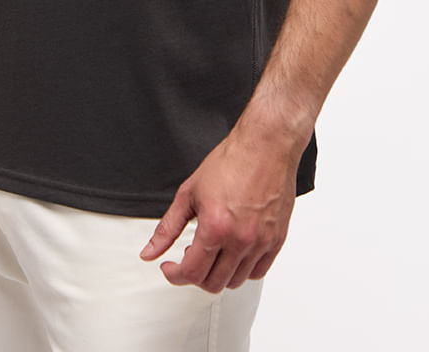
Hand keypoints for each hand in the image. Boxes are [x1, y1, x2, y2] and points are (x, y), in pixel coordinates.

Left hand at [138, 123, 299, 291]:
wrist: (265, 146)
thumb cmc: (232, 162)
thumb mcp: (189, 192)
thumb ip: (168, 227)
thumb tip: (151, 251)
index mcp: (216, 227)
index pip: (192, 273)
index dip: (175, 275)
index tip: (170, 268)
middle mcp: (241, 239)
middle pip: (213, 283)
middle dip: (195, 277)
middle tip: (189, 260)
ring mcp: (261, 242)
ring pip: (236, 281)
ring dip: (218, 274)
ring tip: (211, 254)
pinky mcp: (277, 240)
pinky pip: (258, 272)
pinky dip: (243, 270)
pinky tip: (233, 254)